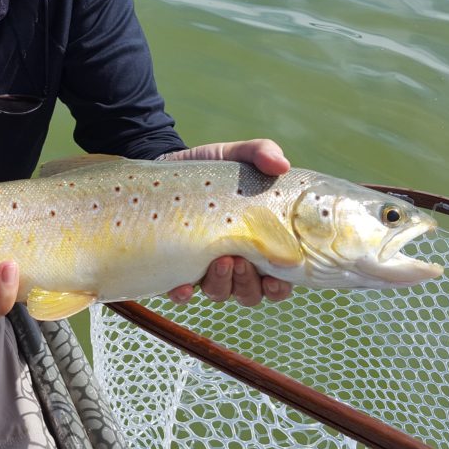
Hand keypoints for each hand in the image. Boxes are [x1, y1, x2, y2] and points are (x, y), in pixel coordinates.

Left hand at [162, 139, 293, 304]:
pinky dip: (183, 294)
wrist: (167, 168)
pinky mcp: (176, 268)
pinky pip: (180, 294)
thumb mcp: (238, 155)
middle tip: (241, 259)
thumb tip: (281, 164)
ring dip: (223, 284)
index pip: (278, 280)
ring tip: (220, 260)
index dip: (281, 286)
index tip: (278, 277)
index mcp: (258, 245)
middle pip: (250, 292)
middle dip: (248, 282)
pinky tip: (183, 286)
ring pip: (220, 293)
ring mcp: (205, 270)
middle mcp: (235, 264)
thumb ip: (262, 153)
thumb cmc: (212, 170)